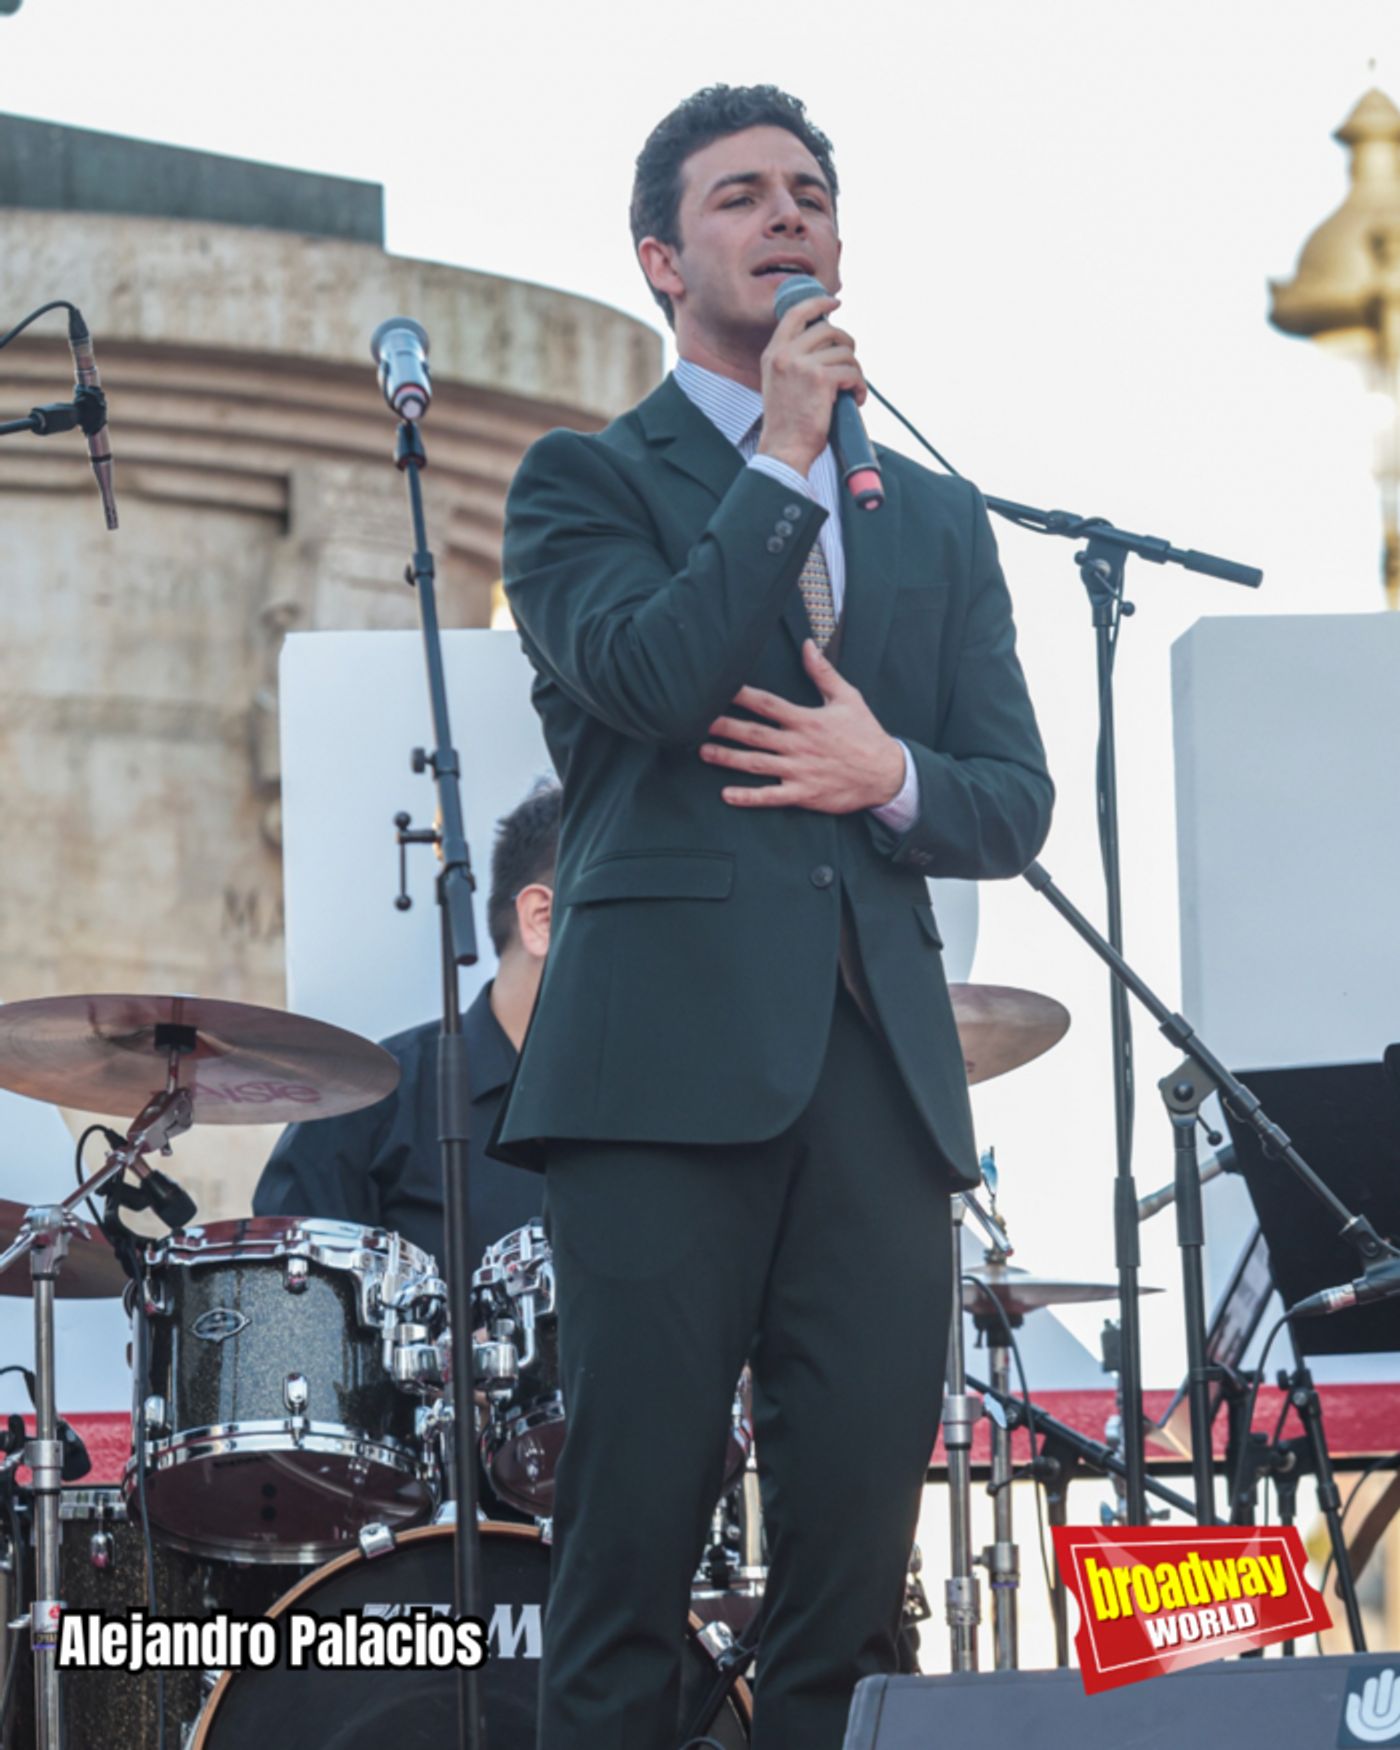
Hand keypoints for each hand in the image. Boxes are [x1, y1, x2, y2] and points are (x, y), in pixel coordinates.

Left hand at [700, 640, 904, 812]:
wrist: (886, 774)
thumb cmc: (866, 734)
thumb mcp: (848, 698)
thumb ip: (823, 672)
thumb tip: (808, 644)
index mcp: (806, 720)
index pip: (766, 704)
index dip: (740, 695)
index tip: (718, 688)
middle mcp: (799, 745)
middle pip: (754, 734)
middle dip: (724, 726)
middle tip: (697, 721)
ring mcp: (799, 771)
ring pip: (756, 763)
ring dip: (727, 758)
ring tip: (703, 752)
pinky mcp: (803, 794)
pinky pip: (771, 796)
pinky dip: (748, 797)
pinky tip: (727, 795)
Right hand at [758, 295, 866, 476]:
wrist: (784, 449)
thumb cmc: (787, 423)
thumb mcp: (780, 383)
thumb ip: (794, 360)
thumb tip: (827, 342)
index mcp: (773, 353)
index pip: (796, 314)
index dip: (818, 303)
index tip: (835, 302)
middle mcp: (785, 354)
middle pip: (828, 330)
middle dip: (846, 344)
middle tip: (851, 364)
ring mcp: (802, 365)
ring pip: (844, 352)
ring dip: (855, 370)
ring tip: (853, 389)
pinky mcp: (821, 379)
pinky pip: (852, 371)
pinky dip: (860, 386)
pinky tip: (856, 399)